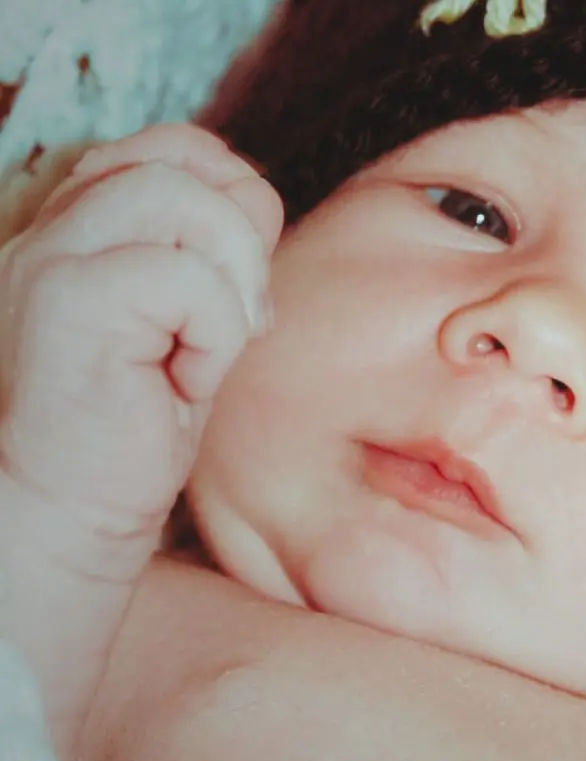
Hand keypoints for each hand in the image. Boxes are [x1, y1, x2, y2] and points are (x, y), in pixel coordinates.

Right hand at [0, 124, 282, 556]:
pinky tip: (181, 384)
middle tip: (236, 321)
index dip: (234, 197)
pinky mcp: (66, 301)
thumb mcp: (193, 321)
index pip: (175, 146)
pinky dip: (213, 336)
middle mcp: (53, 227)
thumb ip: (218, 251)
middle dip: (242, 239)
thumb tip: (257, 200)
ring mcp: (51, 258)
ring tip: (207, 352)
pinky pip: (185, 278)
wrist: (73, 511)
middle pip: (185, 161)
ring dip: (230, 284)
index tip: (239, 283)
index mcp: (79, 224)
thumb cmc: (135, 424)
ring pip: (183, 200)